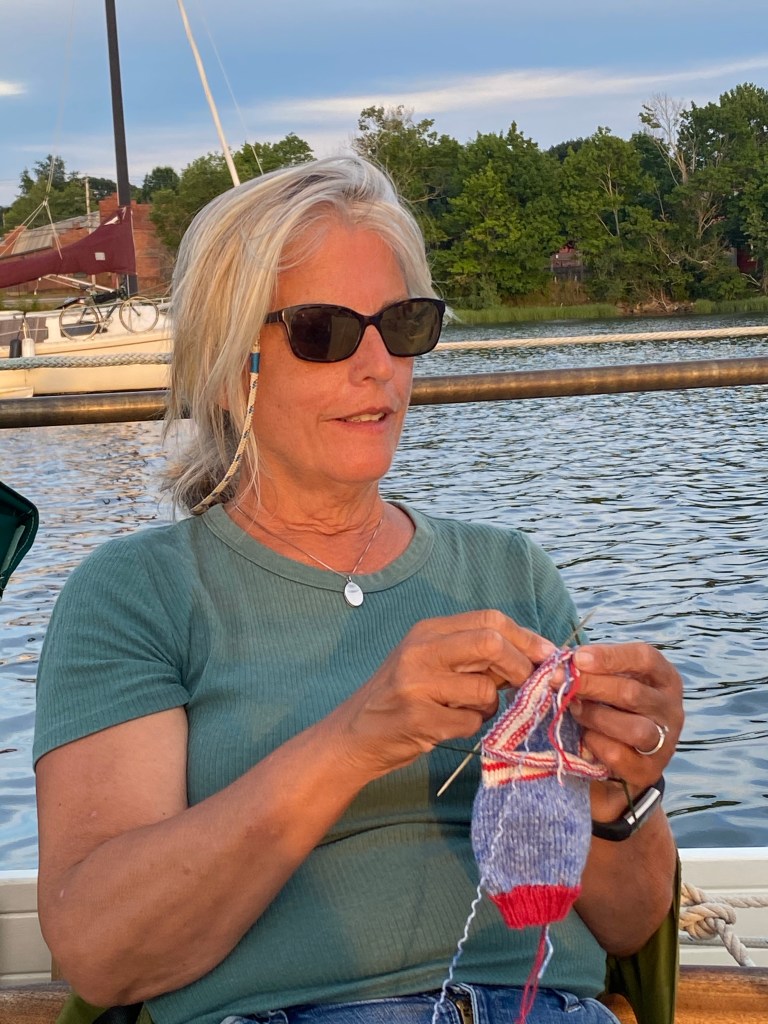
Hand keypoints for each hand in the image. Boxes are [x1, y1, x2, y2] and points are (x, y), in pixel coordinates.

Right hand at [327, 610, 556, 780]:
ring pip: (485, 690)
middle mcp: (420, 650)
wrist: (354, 735)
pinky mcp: (418, 718)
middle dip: (522, 667)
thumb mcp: (431, 663)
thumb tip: (535, 657)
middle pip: (491, 643)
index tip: (549, 657)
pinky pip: (470, 723)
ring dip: (490, 707)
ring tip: (468, 710)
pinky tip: (448, 726)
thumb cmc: (401, 698)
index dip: (527, 638)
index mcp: (428, 631)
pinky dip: (470, 727)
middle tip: (532, 686)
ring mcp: (417, 684)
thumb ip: (473, 655)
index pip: (489, 620)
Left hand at [570, 642, 683, 819]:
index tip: (578, 658)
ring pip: (634, 728)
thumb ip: (595, 670)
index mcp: (664, 678)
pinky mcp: (650, 769)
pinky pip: (620, 755)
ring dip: (595, 716)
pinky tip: (584, 736)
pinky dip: (596, 743)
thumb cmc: (614, 706)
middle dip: (591, 685)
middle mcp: (671, 708)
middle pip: (633, 693)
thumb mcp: (611, 681)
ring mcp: (666, 741)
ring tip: (573, 708)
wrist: (622, 759)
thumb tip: (563, 663)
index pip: (645, 658)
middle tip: (557, 680)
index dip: (610, 656)